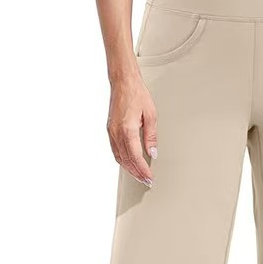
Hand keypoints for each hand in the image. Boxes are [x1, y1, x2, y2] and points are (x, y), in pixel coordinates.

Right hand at [106, 73, 156, 187]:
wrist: (123, 82)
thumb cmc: (137, 95)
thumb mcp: (151, 115)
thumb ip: (151, 136)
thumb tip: (153, 153)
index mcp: (128, 129)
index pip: (136, 157)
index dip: (143, 170)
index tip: (149, 177)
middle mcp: (117, 133)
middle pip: (127, 160)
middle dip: (137, 173)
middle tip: (146, 180)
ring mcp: (111, 132)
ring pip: (119, 158)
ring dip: (129, 169)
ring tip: (139, 175)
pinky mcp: (110, 130)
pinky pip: (115, 151)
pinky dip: (123, 160)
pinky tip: (129, 163)